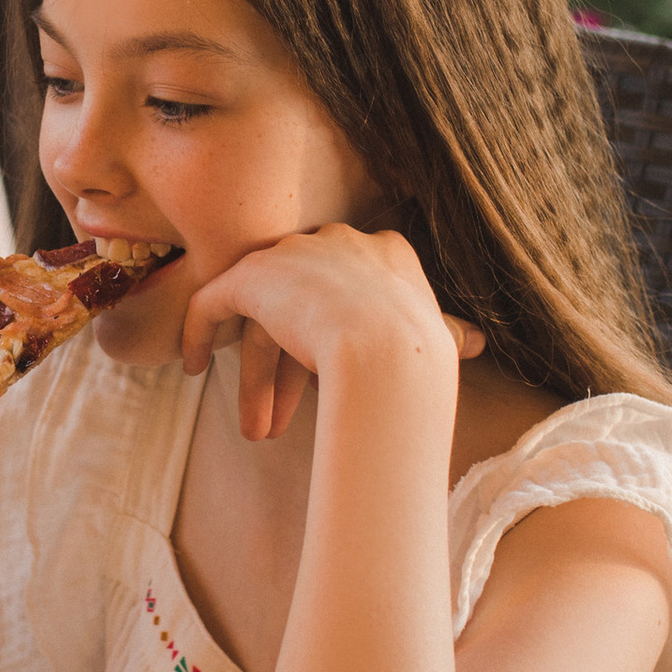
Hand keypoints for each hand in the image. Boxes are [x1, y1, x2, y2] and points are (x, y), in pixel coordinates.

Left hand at [178, 225, 485, 440]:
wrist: (388, 352)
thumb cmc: (422, 358)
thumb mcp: (438, 338)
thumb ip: (446, 332)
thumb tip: (477, 341)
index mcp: (386, 249)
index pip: (349, 292)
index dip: (337, 340)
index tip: (331, 383)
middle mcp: (336, 240)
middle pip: (303, 303)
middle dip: (294, 368)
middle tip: (283, 421)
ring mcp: (293, 255)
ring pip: (263, 313)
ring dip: (258, 375)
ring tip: (255, 431)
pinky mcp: (252, 276)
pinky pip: (214, 301)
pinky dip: (200, 331)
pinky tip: (193, 366)